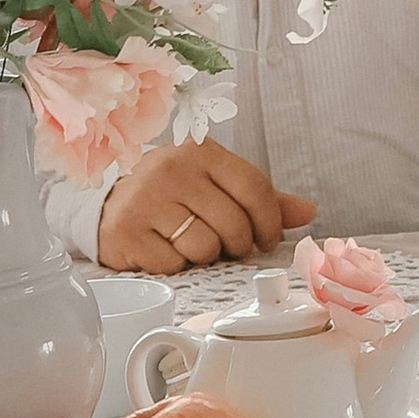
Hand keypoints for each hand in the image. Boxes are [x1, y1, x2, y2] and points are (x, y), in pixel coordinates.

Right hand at [99, 143, 313, 278]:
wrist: (110, 202)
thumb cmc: (173, 193)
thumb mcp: (216, 183)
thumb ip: (261, 198)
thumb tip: (308, 211)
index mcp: (201, 151)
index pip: (255, 187)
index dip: (270, 221)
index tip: (268, 239)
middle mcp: (172, 170)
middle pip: (233, 223)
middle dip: (239, 244)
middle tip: (230, 247)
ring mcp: (145, 200)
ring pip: (204, 247)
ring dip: (206, 256)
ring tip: (195, 245)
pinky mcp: (125, 232)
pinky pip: (172, 264)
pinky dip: (176, 266)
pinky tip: (167, 251)